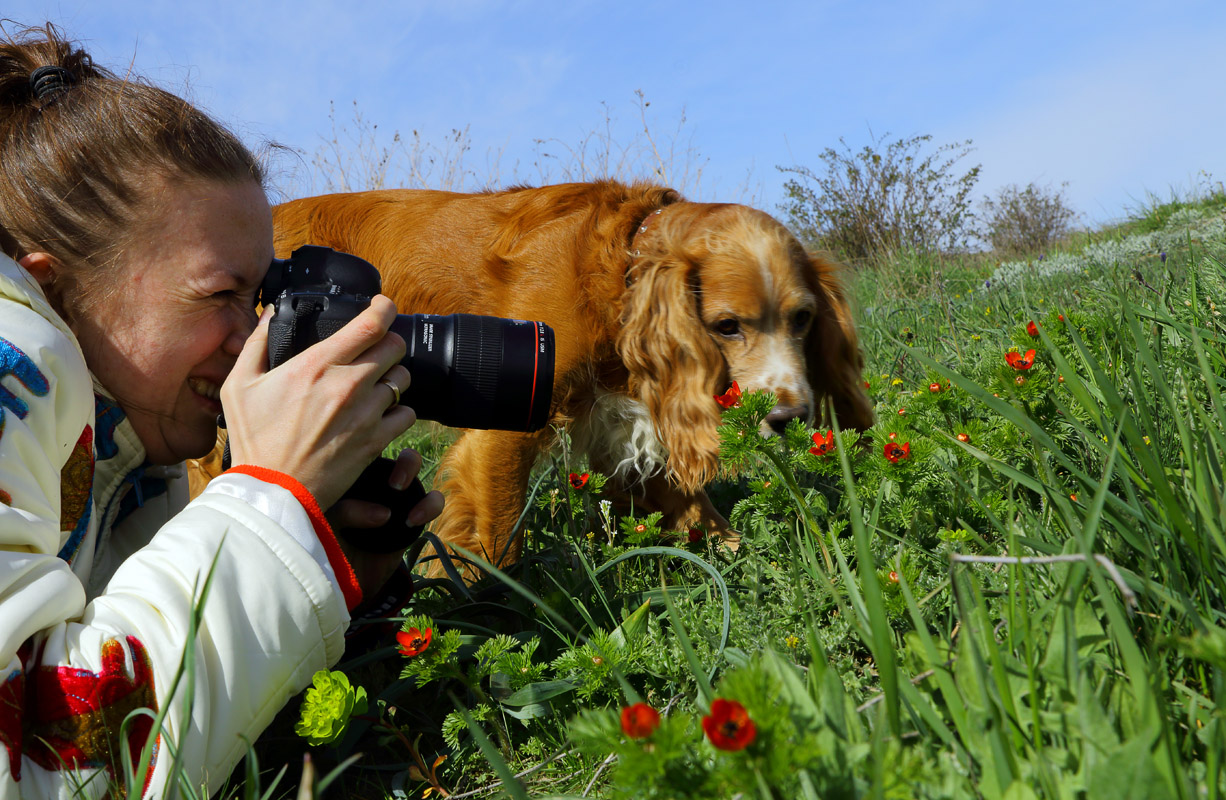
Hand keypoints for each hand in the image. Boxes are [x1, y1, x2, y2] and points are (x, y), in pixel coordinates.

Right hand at [221, 295, 413, 509]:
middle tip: (374, 349)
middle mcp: (347, 384)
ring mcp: (366, 414)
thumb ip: (256, 344)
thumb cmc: (253, 440)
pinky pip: (406, 413)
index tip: (381, 307)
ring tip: (374, 383)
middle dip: (387, 342)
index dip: (384, 308)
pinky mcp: (376, 441)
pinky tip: (379, 414)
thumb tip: (269, 314)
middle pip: (394, 345)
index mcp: (316, 365)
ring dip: (392, 376)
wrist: (272, 492)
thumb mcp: (238, 385)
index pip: (370, 324)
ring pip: (402, 378)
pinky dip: (397, 411)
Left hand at [328, 448, 444, 594]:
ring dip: (409, 466)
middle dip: (383, 446)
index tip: (358, 455)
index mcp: (344, 472)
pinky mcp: (413, 516)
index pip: (355, 444)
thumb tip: (383, 515)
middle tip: (387, 478)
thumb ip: (346, 513)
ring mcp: (393, 495)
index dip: (362, 439)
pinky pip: (432, 500)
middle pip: (387, 443)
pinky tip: (414, 519)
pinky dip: (430, 504)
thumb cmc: (324, 548)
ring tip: (397, 488)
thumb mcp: (323, 527)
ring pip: (411, 462)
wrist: (338, 582)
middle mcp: (369, 478)